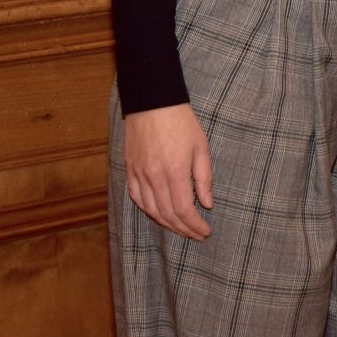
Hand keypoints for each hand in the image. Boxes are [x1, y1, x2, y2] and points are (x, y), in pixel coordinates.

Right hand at [123, 103, 214, 239]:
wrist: (152, 102)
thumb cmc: (181, 122)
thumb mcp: (201, 147)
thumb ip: (204, 178)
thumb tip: (207, 204)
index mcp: (175, 171)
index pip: (184, 210)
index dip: (195, 225)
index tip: (205, 231)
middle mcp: (154, 177)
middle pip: (167, 214)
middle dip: (183, 228)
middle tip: (196, 234)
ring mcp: (139, 175)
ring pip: (151, 210)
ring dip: (166, 224)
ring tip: (181, 228)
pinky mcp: (130, 171)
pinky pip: (137, 199)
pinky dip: (149, 211)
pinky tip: (159, 215)